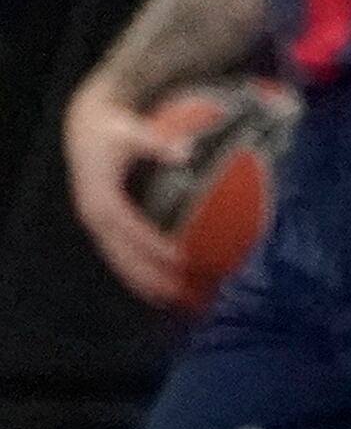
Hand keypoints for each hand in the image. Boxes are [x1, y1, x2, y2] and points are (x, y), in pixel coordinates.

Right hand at [63, 82, 191, 309]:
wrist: (85, 129)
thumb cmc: (113, 128)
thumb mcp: (130, 129)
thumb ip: (155, 141)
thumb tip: (186, 150)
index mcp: (101, 199)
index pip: (129, 228)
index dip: (151, 244)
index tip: (179, 257)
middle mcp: (96, 217)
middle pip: (121, 255)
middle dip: (147, 276)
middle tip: (180, 292)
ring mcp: (98, 224)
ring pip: (119, 260)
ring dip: (144, 281)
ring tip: (175, 299)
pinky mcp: (104, 225)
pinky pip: (121, 253)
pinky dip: (140, 269)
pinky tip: (164, 282)